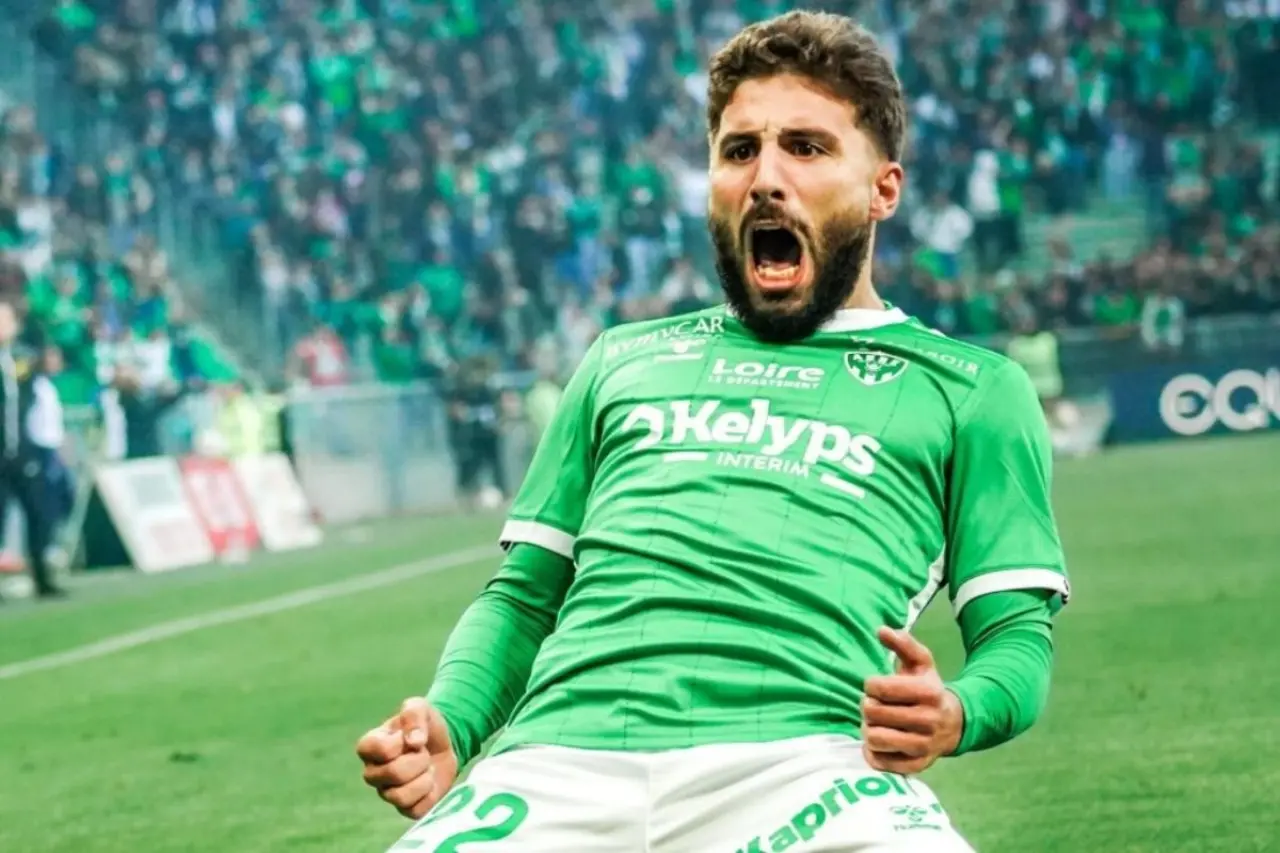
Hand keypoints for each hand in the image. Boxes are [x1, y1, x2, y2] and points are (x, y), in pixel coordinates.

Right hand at [355, 697, 458, 818]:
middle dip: (418, 760)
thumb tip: (413, 741)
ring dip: (424, 778)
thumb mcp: (420, 707)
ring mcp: (387, 793)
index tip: (407, 736)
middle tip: (423, 753)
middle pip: (393, 773)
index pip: (379, 750)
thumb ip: (413, 714)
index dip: (401, 742)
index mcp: (369, 747)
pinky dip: (430, 795)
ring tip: (427, 767)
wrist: (446, 744)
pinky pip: (415, 810)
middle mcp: (373, 773)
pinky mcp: (405, 808)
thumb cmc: (425, 725)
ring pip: (400, 797)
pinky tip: (430, 782)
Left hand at [860, 627, 963, 774]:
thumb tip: (881, 630)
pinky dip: (873, 752)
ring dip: (868, 729)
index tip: (876, 686)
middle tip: (873, 705)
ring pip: (874, 739)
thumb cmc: (928, 689)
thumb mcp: (921, 663)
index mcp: (929, 692)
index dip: (870, 685)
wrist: (954, 723)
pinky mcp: (916, 766)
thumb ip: (903, 644)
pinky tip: (880, 741)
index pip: (879, 688)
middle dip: (867, 706)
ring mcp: (923, 746)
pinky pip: (880, 763)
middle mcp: (928, 721)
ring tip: (876, 723)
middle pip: (873, 713)